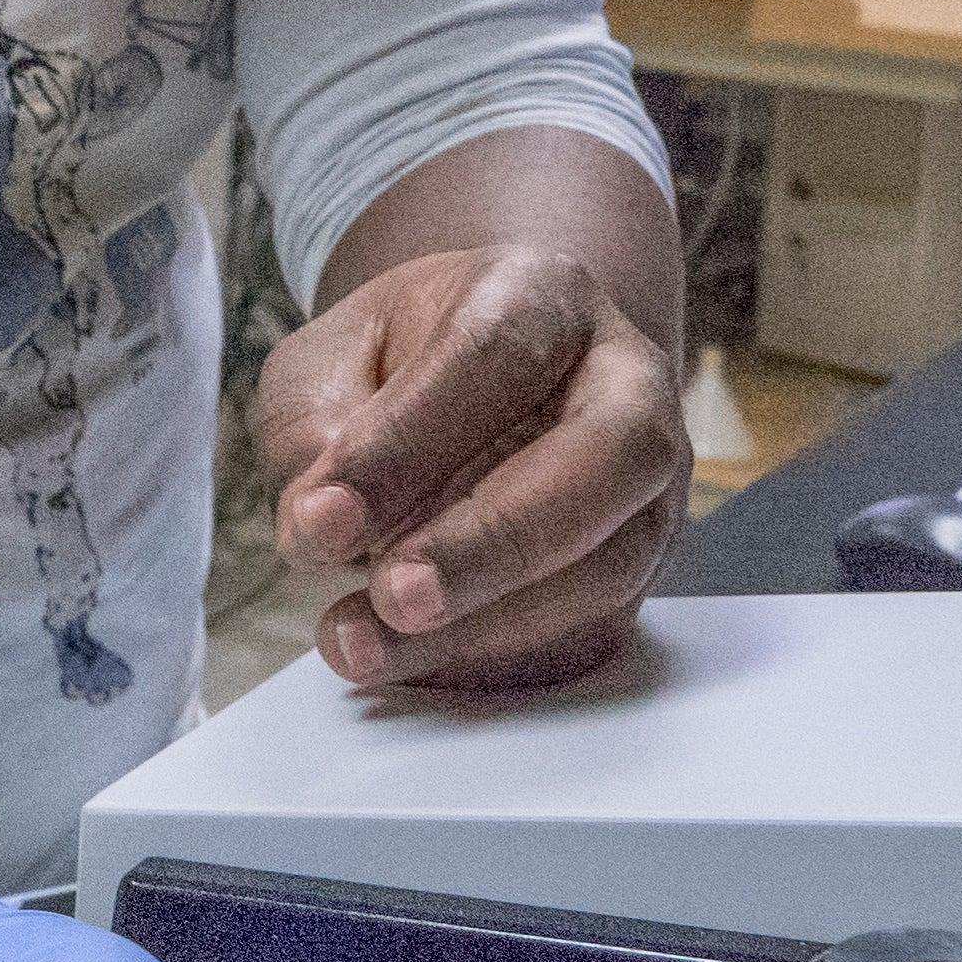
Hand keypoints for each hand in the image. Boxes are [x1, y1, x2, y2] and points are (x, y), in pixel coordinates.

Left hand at [255, 245, 684, 694]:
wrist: (481, 384)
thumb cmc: (402, 366)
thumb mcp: (329, 361)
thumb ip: (312, 428)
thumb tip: (322, 523)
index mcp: (544, 296)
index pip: (492, 355)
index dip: (406, 442)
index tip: (321, 517)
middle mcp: (624, 383)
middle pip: (603, 458)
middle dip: (493, 541)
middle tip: (395, 595)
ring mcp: (650, 483)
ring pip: (607, 564)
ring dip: (482, 625)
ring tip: (363, 644)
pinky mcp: (637, 567)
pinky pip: (590, 629)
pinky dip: (493, 660)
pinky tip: (404, 665)